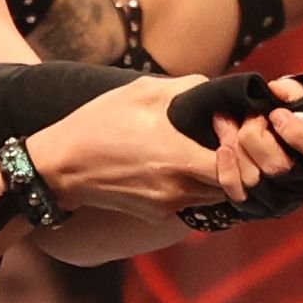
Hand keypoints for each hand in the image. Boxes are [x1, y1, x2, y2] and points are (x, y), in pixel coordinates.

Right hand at [22, 72, 236, 221]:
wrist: (60, 167)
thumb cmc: (98, 124)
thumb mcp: (141, 92)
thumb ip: (187, 88)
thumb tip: (218, 90)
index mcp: (176, 157)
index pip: (235, 167)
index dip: (242, 148)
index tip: (230, 128)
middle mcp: (177, 188)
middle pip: (231, 185)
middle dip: (235, 163)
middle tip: (224, 139)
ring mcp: (167, 205)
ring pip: (213, 196)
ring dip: (215, 176)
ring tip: (201, 150)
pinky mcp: (155, 214)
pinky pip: (189, 201)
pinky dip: (192, 185)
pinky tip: (175, 164)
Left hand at [207, 80, 302, 209]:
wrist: (264, 136)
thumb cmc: (286, 117)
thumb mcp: (296, 100)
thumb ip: (292, 91)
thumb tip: (277, 91)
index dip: (299, 134)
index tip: (277, 114)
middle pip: (279, 167)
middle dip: (256, 136)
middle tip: (250, 117)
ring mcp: (279, 196)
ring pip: (254, 178)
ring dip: (236, 145)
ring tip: (226, 121)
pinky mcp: (255, 204)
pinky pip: (236, 191)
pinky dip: (226, 168)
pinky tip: (223, 147)